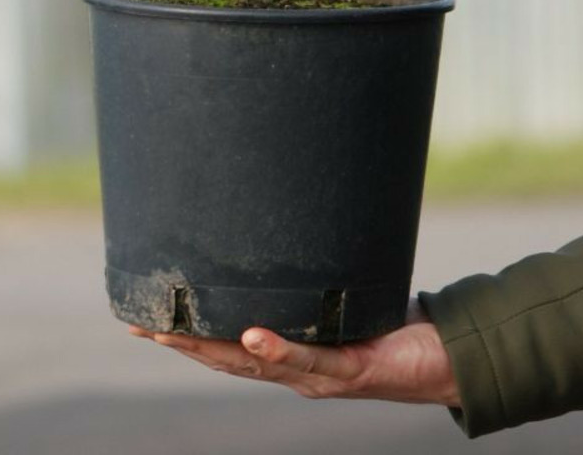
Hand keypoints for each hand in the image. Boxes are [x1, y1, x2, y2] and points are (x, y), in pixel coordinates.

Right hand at [129, 297, 458, 405]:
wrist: (445, 358)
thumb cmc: (392, 321)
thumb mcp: (341, 291)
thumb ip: (314, 266)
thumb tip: (290, 208)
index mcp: (287, 352)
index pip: (224, 344)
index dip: (184, 332)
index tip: (141, 314)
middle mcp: (295, 370)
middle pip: (226, 358)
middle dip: (181, 342)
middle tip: (138, 322)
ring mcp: (319, 375)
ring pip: (255, 365)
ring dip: (211, 349)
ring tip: (173, 331)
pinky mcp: (351, 369)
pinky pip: (310, 359)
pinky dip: (277, 348)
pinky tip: (251, 334)